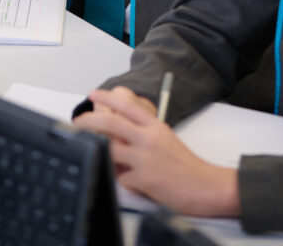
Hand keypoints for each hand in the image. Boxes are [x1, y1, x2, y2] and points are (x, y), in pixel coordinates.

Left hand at [74, 87, 239, 216]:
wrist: (204, 186)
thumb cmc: (185, 164)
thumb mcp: (165, 138)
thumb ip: (142, 132)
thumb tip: (117, 133)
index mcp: (155, 126)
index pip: (127, 105)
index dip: (107, 98)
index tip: (93, 95)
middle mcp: (149, 138)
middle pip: (111, 123)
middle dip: (89, 121)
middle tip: (78, 122)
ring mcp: (146, 158)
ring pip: (110, 149)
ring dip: (101, 152)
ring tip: (98, 154)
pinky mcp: (145, 179)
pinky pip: (121, 178)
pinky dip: (121, 180)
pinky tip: (131, 181)